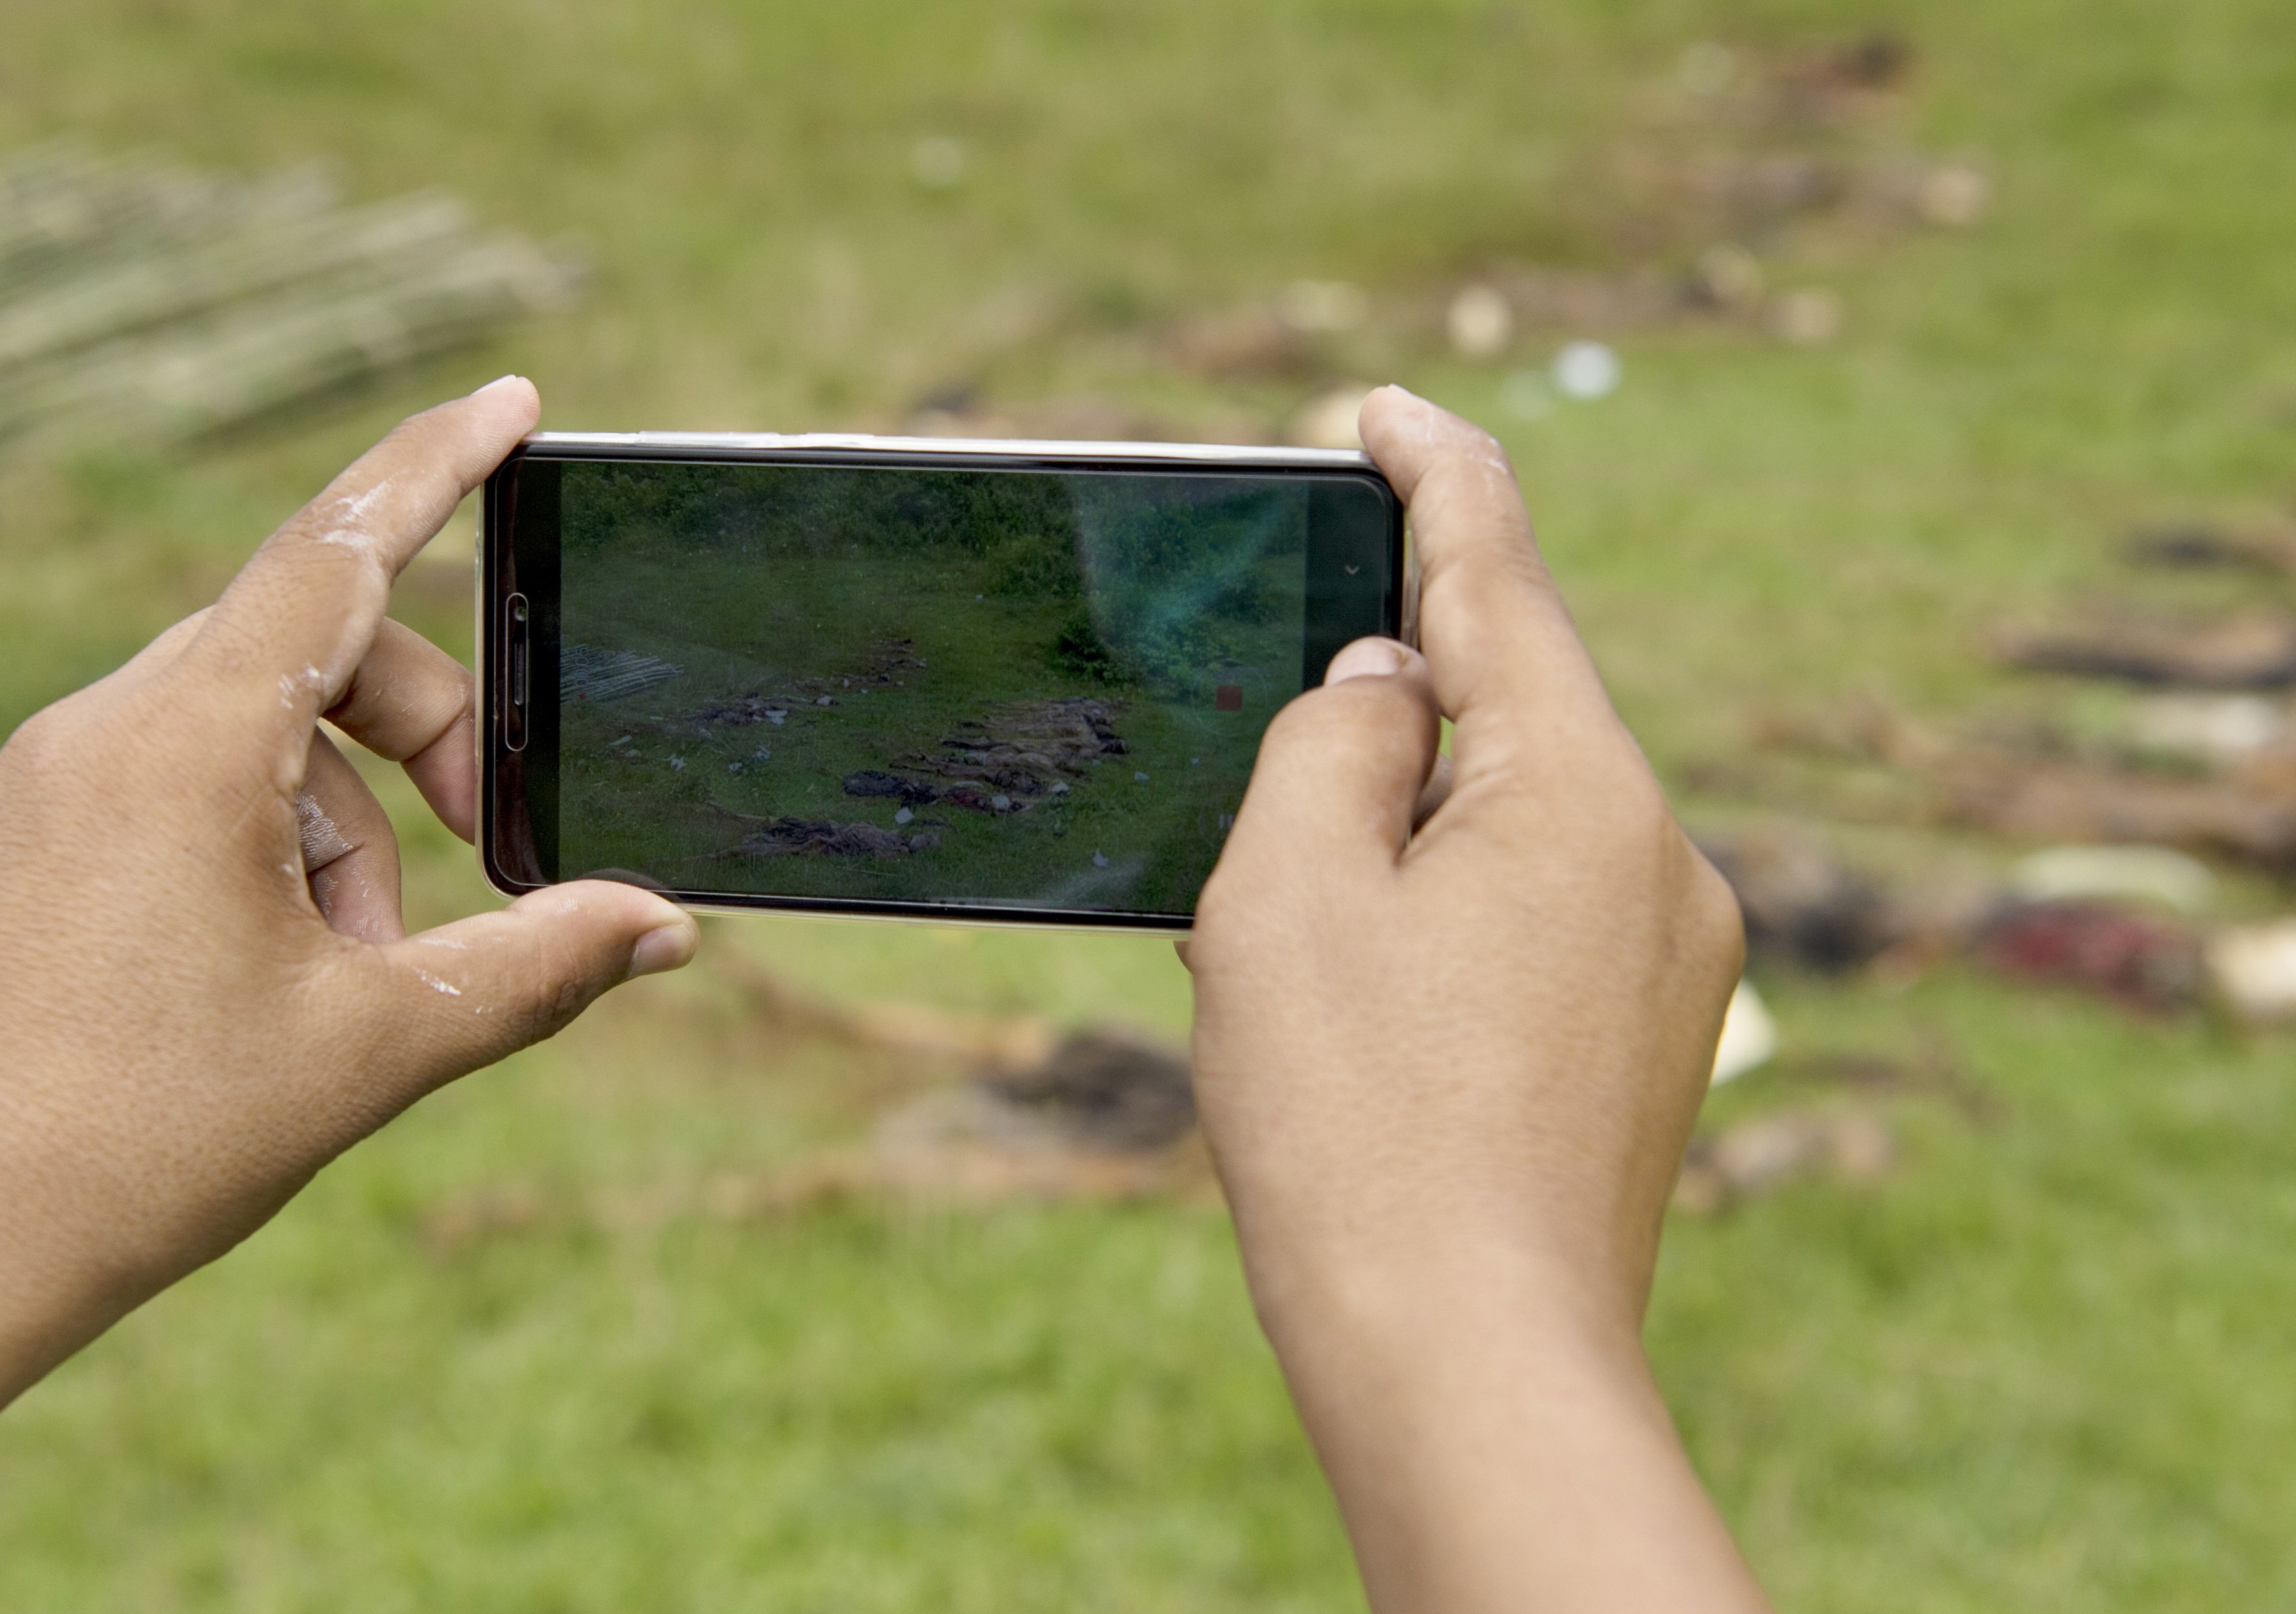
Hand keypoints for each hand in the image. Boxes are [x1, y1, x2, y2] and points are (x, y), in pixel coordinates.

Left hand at [0, 378, 697, 1518]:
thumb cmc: (133, 1145)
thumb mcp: (372, 1048)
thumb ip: (533, 965)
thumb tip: (661, 926)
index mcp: (184, 743)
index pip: (335, 553)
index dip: (436, 467)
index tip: (510, 402)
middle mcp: (96, 732)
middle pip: (308, 653)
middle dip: (422, 739)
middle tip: (490, 852)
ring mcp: (41, 786)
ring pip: (241, 738)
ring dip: (341, 830)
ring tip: (355, 977)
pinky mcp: (13, 844)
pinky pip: (168, 791)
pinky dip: (255, 855)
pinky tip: (266, 984)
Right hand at [1184, 388, 1762, 1610]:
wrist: (1468, 1365)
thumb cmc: (1355, 1132)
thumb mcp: (1287, 894)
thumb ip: (1330, 742)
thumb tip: (1391, 685)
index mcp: (1577, 789)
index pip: (1499, 572)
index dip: (1429, 470)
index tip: (1378, 409)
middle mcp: (1658, 853)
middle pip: (1513, 700)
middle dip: (1395, 679)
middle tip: (1274, 687)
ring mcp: (1672, 955)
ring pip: (1521, 813)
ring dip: (1410, 812)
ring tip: (1296, 890)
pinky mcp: (1652, 1037)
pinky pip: (1542, 905)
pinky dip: (1448, 897)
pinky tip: (1369, 975)